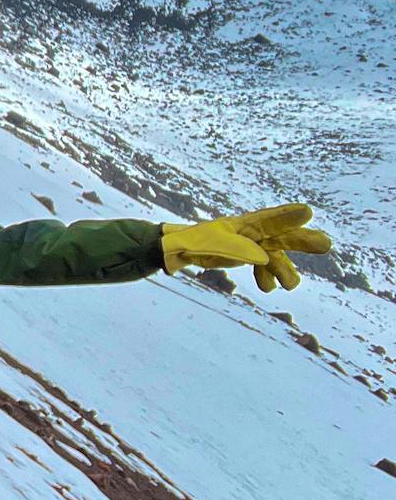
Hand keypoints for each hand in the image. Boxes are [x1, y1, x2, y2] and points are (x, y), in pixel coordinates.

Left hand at [162, 204, 331, 291]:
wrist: (174, 250)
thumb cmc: (188, 243)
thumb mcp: (207, 246)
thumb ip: (233, 249)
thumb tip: (263, 257)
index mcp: (239, 225)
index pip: (266, 220)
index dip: (286, 217)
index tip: (307, 211)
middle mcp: (247, 232)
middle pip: (278, 236)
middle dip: (300, 241)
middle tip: (325, 244)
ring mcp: (247, 243)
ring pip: (273, 254)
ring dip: (284, 269)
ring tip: (291, 285)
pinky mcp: (243, 254)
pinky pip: (263, 264)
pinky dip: (269, 275)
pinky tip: (269, 288)